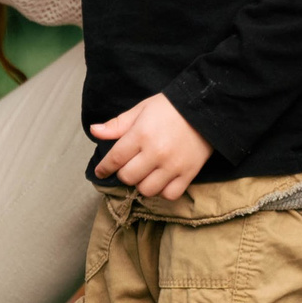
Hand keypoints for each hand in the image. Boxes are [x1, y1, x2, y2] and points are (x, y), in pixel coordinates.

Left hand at [90, 94, 214, 199]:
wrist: (206, 108)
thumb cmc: (170, 107)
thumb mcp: (141, 110)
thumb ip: (117, 124)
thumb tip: (94, 131)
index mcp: (141, 134)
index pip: (115, 159)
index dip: (104, 168)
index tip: (101, 171)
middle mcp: (156, 152)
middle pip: (128, 177)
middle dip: (125, 173)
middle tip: (130, 166)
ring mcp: (173, 166)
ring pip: (147, 190)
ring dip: (142, 183)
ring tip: (146, 174)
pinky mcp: (188, 174)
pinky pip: (169, 194)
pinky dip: (162, 191)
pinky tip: (161, 181)